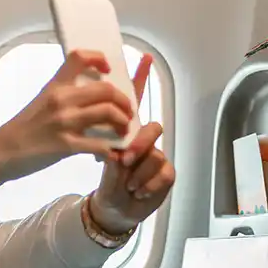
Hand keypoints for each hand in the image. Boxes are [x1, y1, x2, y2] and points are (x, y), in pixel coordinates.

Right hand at [0, 49, 135, 184]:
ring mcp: (64, 122)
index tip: (108, 68)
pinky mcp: (65, 145)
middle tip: (127, 112)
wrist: (1, 152)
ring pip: (108, 113)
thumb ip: (62, 96)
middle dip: (124, 101)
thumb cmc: (21, 130)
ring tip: (122, 131)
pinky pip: (99, 145)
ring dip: (122, 123)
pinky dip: (110, 151)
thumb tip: (86, 97)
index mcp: (55, 86)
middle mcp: (61, 99)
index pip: (80, 57)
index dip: (99, 58)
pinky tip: (110, 155)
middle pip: (106, 89)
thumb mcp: (40, 103)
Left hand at [89, 55, 175, 234]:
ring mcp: (156, 157)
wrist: (112, 210)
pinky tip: (137, 192)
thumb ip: (104, 144)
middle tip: (123, 160)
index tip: (144, 57)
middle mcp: (144, 142)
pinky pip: (164, 173)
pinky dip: (148, 185)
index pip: (133, 103)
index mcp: (126, 133)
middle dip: (139, 144)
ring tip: (127, 184)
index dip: (140, 80)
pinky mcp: (166, 175)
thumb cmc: (107, 183)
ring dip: (139, 171)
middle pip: (151, 129)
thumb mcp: (101, 162)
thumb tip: (102, 133)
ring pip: (156, 154)